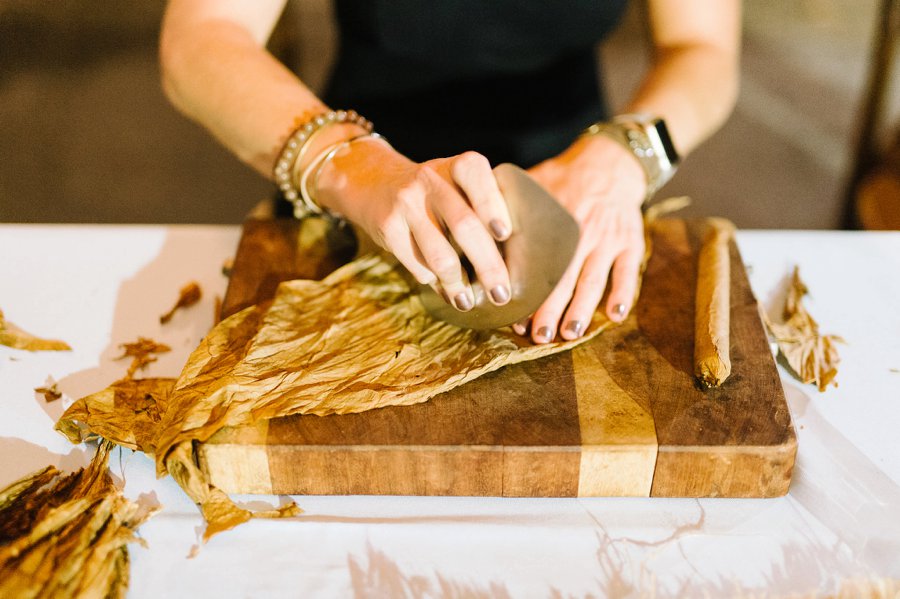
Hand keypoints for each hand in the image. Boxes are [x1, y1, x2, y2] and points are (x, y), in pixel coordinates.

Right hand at [317, 139, 513, 310]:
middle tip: (501, 294)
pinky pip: (419, 266)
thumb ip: (483, 210)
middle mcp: (431, 180)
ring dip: (459, 285)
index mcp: (456, 166)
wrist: (375, 184)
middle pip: (464, 225)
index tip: (504, 234)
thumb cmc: (436, 194)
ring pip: (440, 256)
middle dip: (488, 266)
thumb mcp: (457, 185)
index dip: (491, 205)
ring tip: (468, 302)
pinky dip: (436, 283)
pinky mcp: (389, 228)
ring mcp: (407, 204)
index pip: (475, 176)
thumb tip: (509, 266)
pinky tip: (446, 290)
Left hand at [518, 134, 646, 342]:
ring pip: (593, 279)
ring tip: (569, 333)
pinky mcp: (630, 242)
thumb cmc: (563, 179)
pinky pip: (627, 271)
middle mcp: (581, 232)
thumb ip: (505, 202)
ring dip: (581, 309)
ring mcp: (608, 239)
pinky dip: (623, 294)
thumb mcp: (534, 183)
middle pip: (564, 278)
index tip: (514, 313)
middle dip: (551, 310)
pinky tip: (614, 316)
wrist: (609, 163)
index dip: (526, 290)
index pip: (536, 261)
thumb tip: (470, 218)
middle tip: (539, 336)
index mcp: (554, 220)